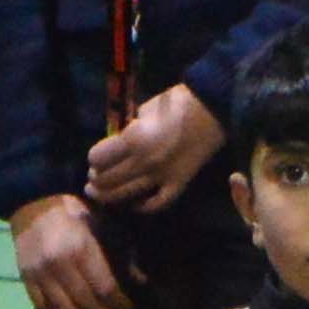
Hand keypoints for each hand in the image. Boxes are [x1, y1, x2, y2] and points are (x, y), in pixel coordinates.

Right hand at [9, 194, 133, 308]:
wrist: (36, 203)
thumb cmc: (79, 212)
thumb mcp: (106, 225)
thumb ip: (124, 254)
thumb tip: (141, 282)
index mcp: (82, 249)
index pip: (104, 288)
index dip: (119, 305)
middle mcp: (59, 265)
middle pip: (85, 304)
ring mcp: (40, 274)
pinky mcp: (26, 280)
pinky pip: (43, 308)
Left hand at [85, 84, 224, 209]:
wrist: (214, 107)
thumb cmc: (177, 102)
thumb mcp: (144, 109)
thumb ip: (128, 128)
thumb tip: (115, 142)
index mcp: (134, 139)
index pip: (98, 159)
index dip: (94, 158)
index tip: (95, 157)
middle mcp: (144, 161)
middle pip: (107, 180)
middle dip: (97, 179)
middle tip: (94, 177)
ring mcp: (162, 175)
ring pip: (126, 195)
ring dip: (109, 196)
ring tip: (101, 194)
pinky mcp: (179, 182)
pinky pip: (157, 203)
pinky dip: (143, 206)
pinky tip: (135, 203)